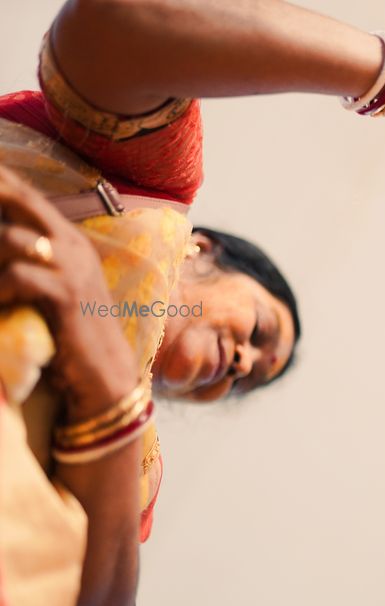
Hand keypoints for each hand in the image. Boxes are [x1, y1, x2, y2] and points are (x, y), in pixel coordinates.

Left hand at [0, 166, 137, 420]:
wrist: (105, 376)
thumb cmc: (72, 335)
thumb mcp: (53, 288)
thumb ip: (32, 263)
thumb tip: (2, 243)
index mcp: (70, 241)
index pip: (28, 196)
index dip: (1, 180)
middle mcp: (73, 246)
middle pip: (22, 200)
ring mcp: (73, 268)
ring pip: (12, 239)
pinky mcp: (66, 295)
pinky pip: (18, 276)